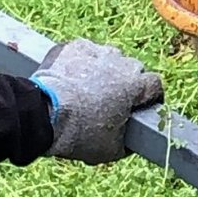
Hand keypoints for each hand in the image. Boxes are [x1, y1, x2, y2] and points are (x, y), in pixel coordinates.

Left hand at [32, 39, 161, 162]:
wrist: (42, 114)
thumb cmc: (80, 133)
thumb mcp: (112, 149)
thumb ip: (129, 140)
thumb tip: (131, 138)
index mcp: (135, 85)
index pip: (155, 85)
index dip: (150, 97)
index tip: (140, 106)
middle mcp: (120, 61)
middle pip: (132, 69)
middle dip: (126, 82)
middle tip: (111, 101)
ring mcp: (95, 50)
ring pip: (108, 58)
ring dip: (104, 70)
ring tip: (87, 89)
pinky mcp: (72, 46)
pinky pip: (84, 52)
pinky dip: (80, 63)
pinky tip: (71, 79)